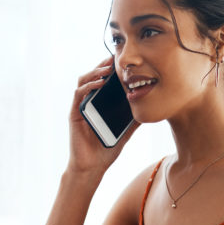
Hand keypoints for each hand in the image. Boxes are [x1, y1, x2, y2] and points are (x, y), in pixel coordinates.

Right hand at [67, 58, 138, 175]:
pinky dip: (88, 86)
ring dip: (95, 72)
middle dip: (103, 65)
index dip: (110, 69)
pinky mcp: (74, 113)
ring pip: (83, 81)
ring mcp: (80, 107)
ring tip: (108, 68)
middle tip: (115, 58)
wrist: (92, 167)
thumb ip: (133, 120)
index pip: (103, 80)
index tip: (122, 61)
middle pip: (93, 76)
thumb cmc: (106, 150)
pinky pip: (79, 95)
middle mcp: (88, 102)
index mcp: (98, 104)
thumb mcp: (125, 132)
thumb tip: (148, 109)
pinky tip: (100, 83)